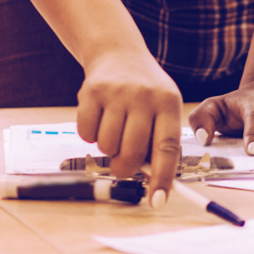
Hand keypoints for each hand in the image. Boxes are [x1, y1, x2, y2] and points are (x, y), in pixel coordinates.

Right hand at [77, 48, 184, 192]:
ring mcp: (116, 93)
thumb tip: (154, 183)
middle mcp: (143, 96)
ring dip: (108, 149)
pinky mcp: (90, 92)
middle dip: (126, 168)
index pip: (167, 148)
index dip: (162, 178)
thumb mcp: (163, 108)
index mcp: (167, 103)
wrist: (118, 52)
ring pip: (107, 146)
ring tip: (113, 132)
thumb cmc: (145, 92)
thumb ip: (160, 141)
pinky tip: (98, 120)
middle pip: (133, 152)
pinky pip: (86, 134)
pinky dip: (90, 136)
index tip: (157, 201)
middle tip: (123, 166)